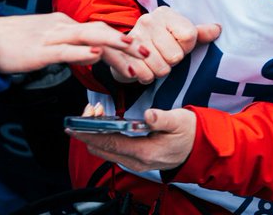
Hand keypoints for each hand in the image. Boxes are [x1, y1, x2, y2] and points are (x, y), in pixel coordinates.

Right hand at [0, 12, 141, 73]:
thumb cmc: (12, 43)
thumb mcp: (46, 42)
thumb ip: (68, 46)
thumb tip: (90, 54)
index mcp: (64, 23)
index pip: (100, 31)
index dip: (122, 42)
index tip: (140, 52)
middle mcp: (62, 26)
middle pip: (101, 31)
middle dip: (127, 42)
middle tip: (148, 53)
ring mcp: (51, 37)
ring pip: (89, 37)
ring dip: (114, 44)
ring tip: (134, 52)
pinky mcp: (40, 50)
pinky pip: (65, 50)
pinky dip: (83, 52)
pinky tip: (97, 56)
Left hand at [68, 105, 196, 171]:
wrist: (199, 148)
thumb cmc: (189, 133)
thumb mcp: (179, 121)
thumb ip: (162, 118)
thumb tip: (148, 115)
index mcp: (145, 152)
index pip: (108, 143)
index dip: (88, 134)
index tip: (72, 126)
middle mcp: (136, 161)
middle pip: (101, 148)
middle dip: (88, 131)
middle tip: (88, 110)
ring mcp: (135, 161)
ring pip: (105, 149)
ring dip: (95, 133)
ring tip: (96, 112)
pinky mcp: (135, 158)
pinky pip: (112, 149)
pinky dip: (104, 136)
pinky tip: (105, 122)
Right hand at [103, 6, 220, 84]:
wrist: (126, 51)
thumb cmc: (160, 43)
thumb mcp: (180, 36)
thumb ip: (198, 33)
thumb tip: (218, 29)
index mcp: (165, 13)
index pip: (189, 36)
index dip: (185, 47)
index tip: (176, 44)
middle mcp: (148, 21)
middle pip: (176, 56)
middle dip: (171, 62)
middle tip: (162, 55)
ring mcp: (134, 37)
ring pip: (162, 68)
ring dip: (160, 71)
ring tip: (153, 62)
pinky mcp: (123, 55)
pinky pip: (147, 77)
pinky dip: (147, 77)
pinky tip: (144, 68)